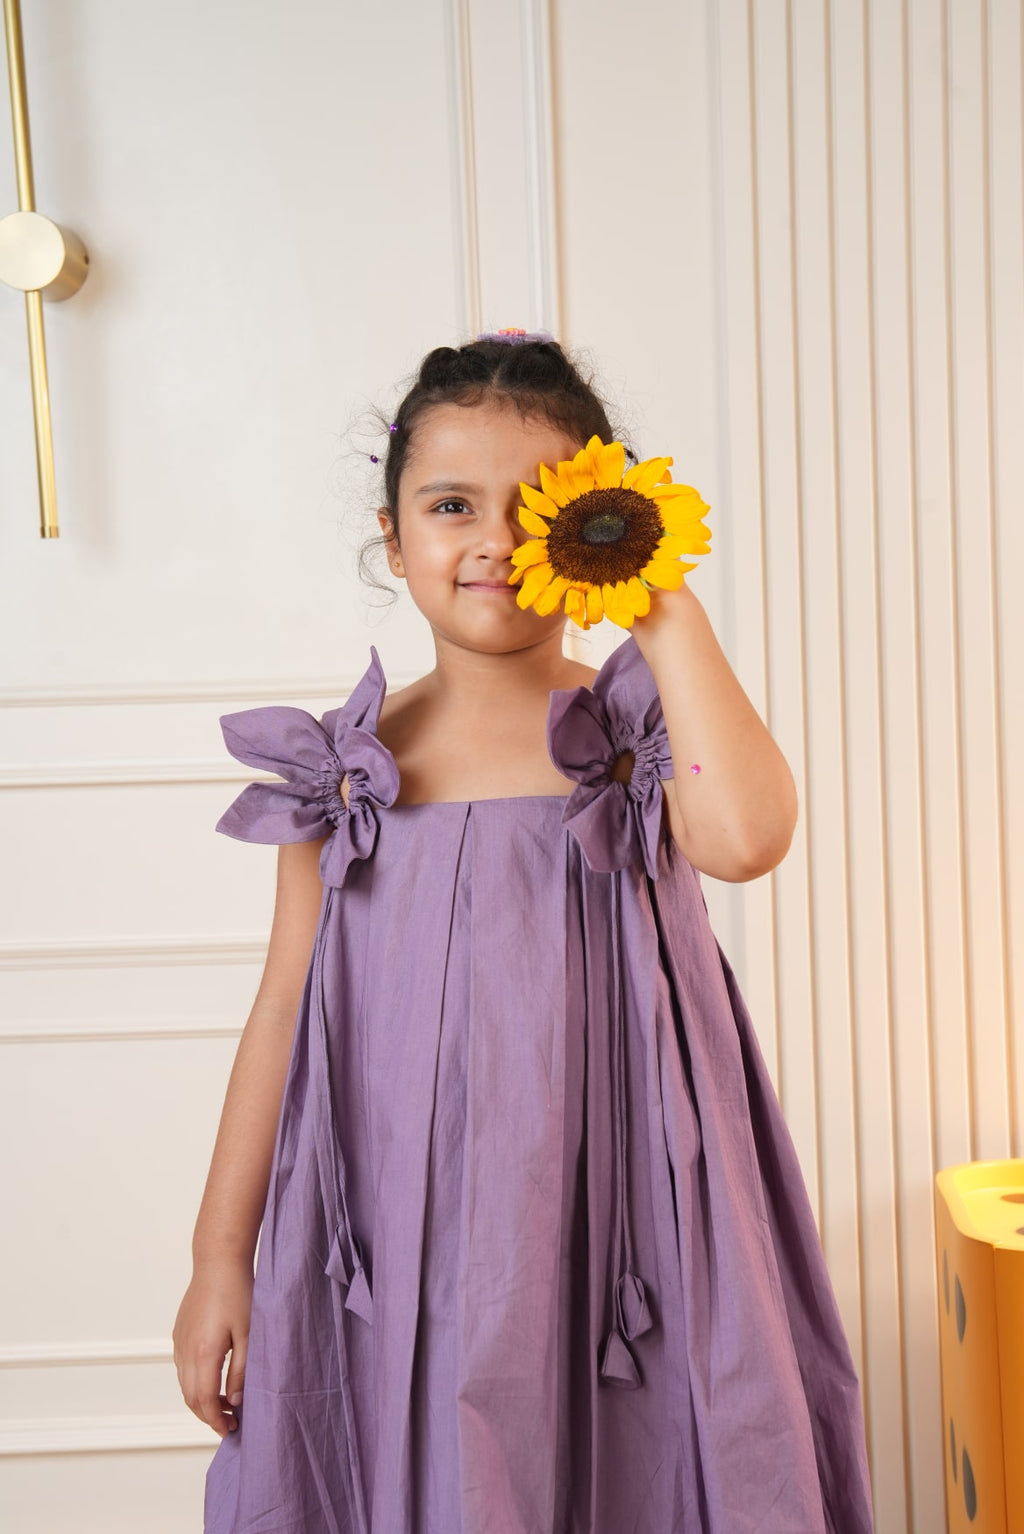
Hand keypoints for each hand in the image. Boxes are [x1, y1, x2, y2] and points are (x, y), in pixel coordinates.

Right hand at [173, 1260, 253, 1437]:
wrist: (218, 1262)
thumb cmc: (239, 1293)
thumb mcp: (249, 1334)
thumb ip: (242, 1371)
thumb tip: (236, 1401)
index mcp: (204, 1354)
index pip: (205, 1401)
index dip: (216, 1421)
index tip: (230, 1430)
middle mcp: (186, 1351)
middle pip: (191, 1398)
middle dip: (209, 1416)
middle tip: (230, 1423)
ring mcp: (179, 1342)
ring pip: (184, 1385)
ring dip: (201, 1400)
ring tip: (226, 1403)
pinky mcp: (179, 1333)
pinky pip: (182, 1368)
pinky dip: (195, 1382)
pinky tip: (214, 1379)